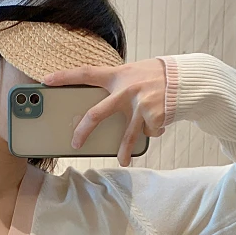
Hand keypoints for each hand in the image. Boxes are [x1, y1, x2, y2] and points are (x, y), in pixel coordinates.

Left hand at [43, 59, 166, 167]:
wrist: (189, 79)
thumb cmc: (158, 78)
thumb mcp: (136, 74)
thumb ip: (120, 87)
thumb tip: (101, 112)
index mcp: (119, 75)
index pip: (86, 73)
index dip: (65, 76)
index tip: (46, 80)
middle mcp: (127, 89)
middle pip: (97, 114)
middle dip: (83, 131)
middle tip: (74, 143)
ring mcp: (140, 104)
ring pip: (127, 134)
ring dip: (124, 150)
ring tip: (123, 161)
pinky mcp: (154, 116)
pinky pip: (149, 130)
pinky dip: (154, 129)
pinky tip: (162, 118)